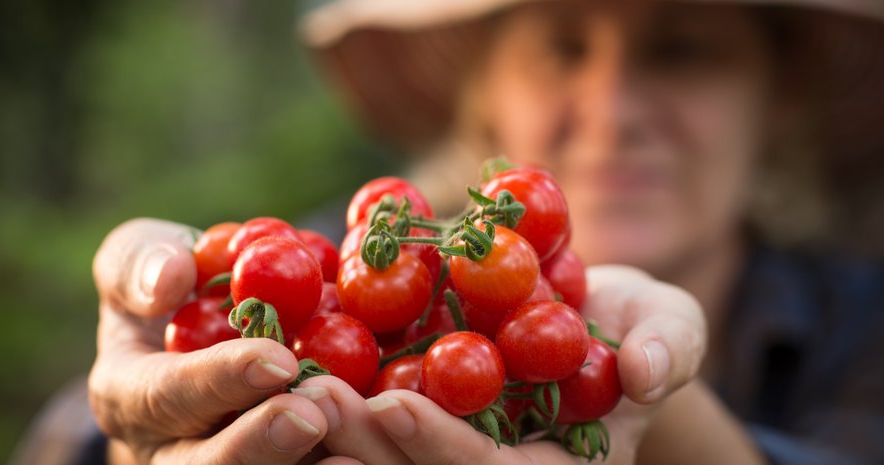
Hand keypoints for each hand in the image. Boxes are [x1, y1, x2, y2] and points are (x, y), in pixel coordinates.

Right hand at [89, 218, 331, 464]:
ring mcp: (223, 463)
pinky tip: (369, 458)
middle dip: (259, 445)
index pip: (168, 393)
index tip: (276, 361)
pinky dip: (335, 463)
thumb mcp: (140, 257)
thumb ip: (139, 261)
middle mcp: (168, 449)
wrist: (205, 328)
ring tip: (352, 455)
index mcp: (129, 394)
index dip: (221, 380)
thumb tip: (169, 280)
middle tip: (312, 418)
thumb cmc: (174, 286)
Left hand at [289, 265, 705, 463]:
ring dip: (328, 425)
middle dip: (365, 445)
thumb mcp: (667, 327)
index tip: (392, 409)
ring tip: (277, 383)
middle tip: (310, 400)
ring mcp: (449, 441)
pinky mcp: (413, 411)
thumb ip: (668, 346)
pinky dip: (321, 396)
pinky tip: (278, 365)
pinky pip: (363, 414)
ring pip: (380, 453)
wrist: (584, 314)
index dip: (443, 450)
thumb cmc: (632, 326)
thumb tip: (645, 371)